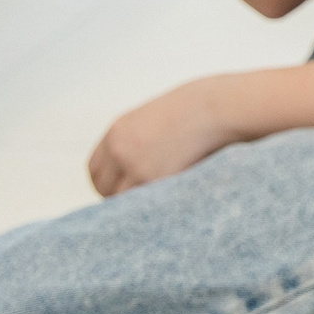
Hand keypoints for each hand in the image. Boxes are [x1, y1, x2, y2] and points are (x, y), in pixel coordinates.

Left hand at [88, 80, 242, 196]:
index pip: (94, 171)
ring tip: (157, 203)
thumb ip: (137, 141)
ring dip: (136, 205)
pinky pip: (144, 202)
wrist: (219, 107)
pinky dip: (153, 206)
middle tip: (140, 201)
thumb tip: (134, 171)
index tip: (123, 190)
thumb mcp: (155, 119)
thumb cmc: (197, 111)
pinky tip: (168, 202)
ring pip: (122, 200)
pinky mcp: (155, 179)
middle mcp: (119, 149)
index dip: (107, 183)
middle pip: (103, 188)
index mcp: (117, 132)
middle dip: (118, 197)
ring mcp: (135, 166)